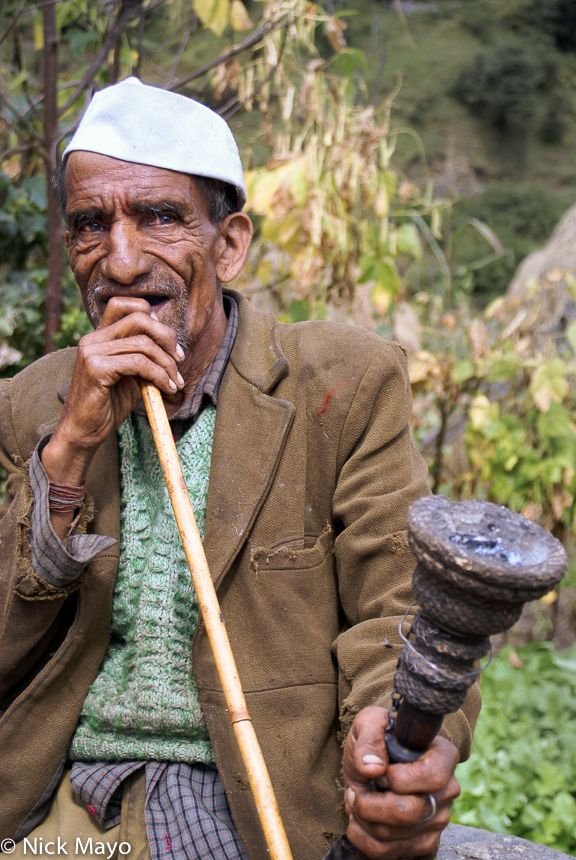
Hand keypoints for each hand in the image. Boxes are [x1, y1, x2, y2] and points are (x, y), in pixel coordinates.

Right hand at [42, 296, 184, 488]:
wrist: (83, 432)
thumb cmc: (108, 405)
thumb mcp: (130, 375)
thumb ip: (143, 356)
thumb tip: (171, 344)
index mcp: (99, 336)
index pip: (126, 305)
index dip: (153, 318)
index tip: (169, 343)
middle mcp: (92, 338)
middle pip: (140, 318)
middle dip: (167, 338)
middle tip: (179, 361)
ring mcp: (91, 352)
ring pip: (143, 344)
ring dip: (167, 364)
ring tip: (174, 382)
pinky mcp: (96, 368)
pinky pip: (139, 363)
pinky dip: (159, 375)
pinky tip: (166, 389)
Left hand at [342, 706, 459, 859]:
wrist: (377, 760)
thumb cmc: (378, 737)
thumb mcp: (369, 724)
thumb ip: (369, 739)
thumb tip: (372, 767)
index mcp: (443, 756)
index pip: (431, 777)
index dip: (397, 778)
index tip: (380, 771)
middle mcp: (447, 790)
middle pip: (409, 812)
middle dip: (369, 803)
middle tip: (357, 788)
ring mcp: (437, 820)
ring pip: (391, 835)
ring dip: (362, 818)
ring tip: (358, 798)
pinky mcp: (422, 842)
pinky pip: (385, 852)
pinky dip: (362, 836)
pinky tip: (360, 817)